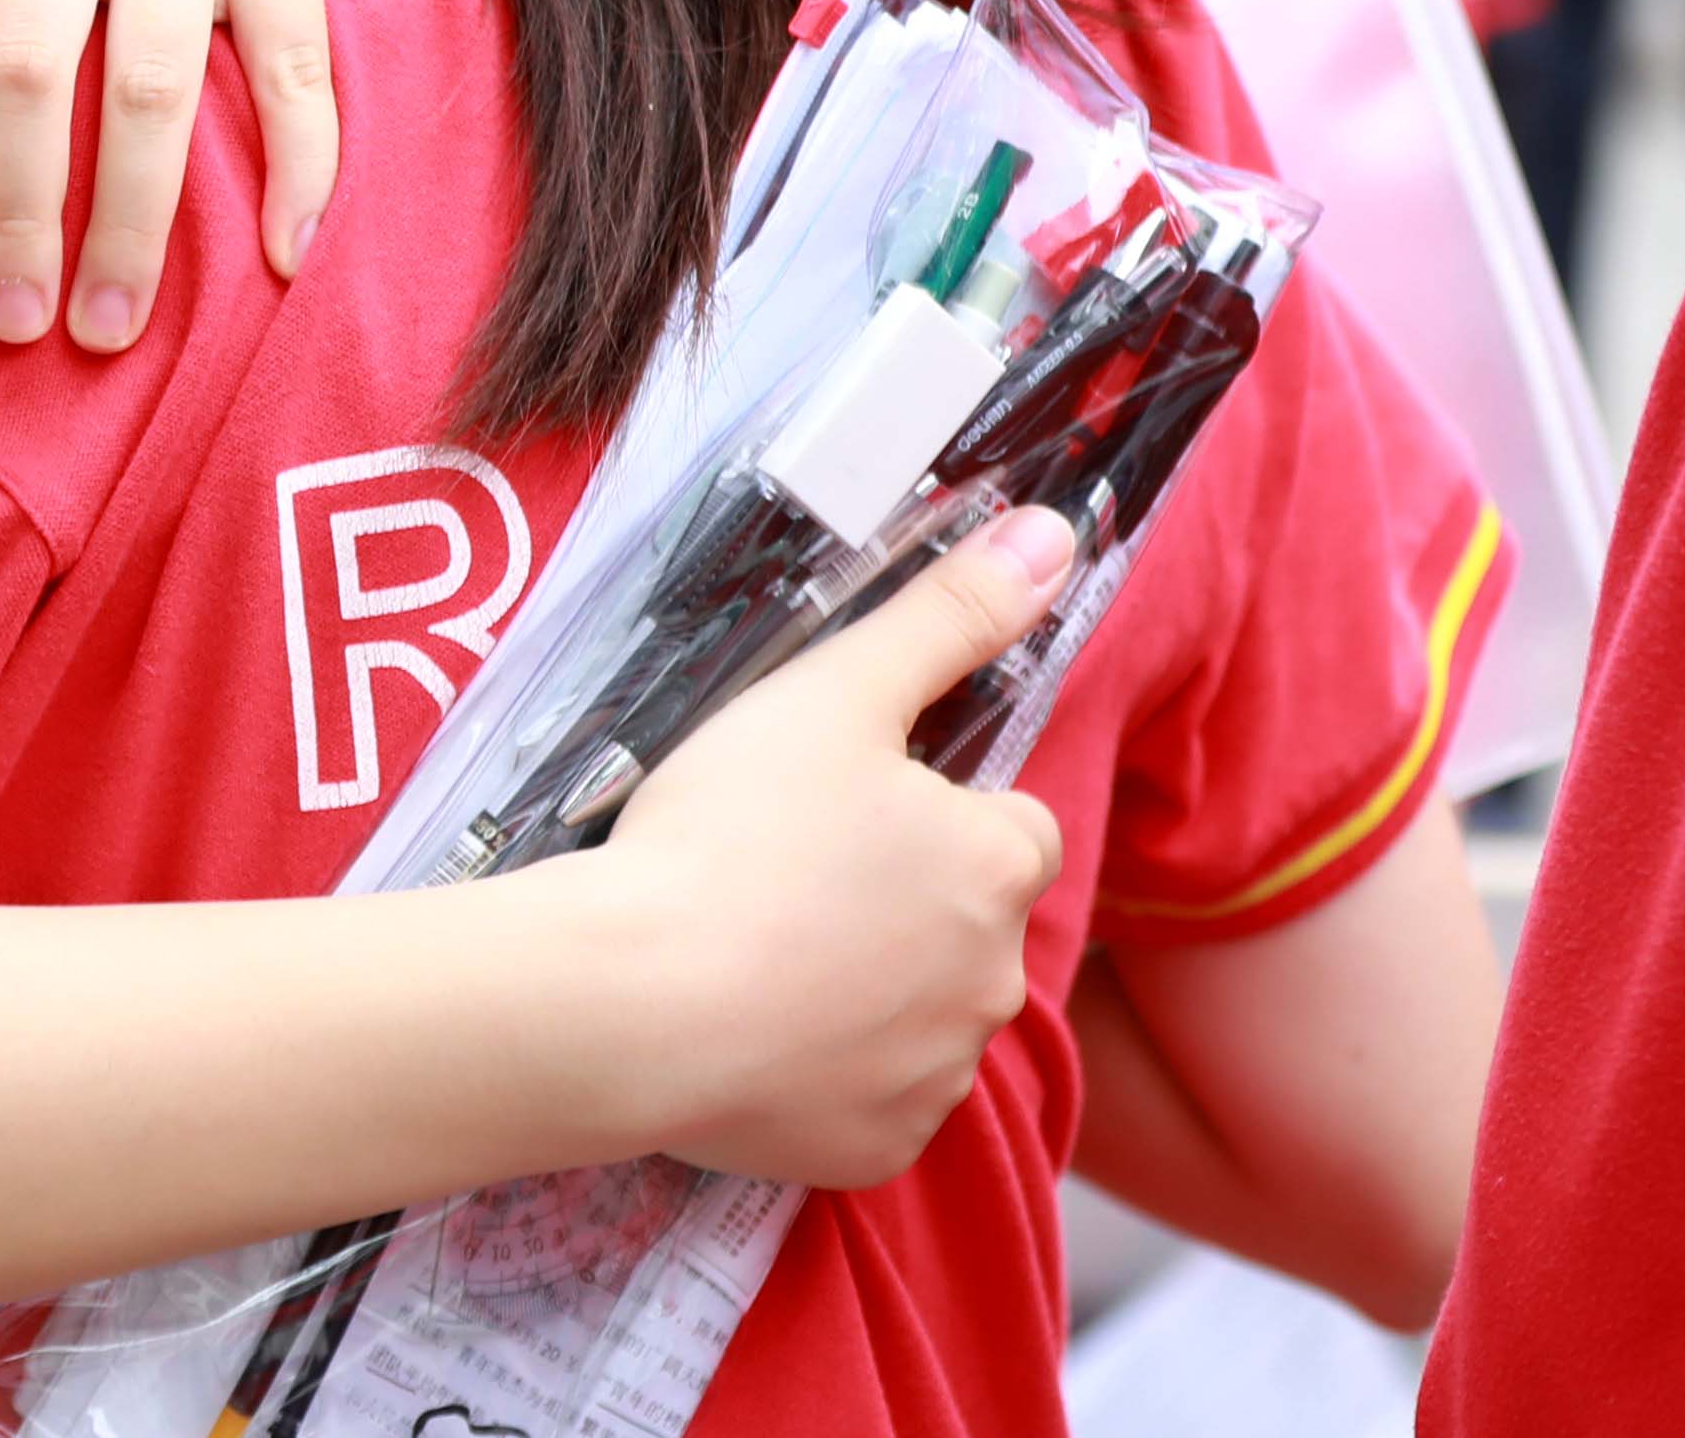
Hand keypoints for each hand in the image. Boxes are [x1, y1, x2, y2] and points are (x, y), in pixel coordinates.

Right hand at [563, 507, 1077, 1193]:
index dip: (940, 813)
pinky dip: (830, 1074)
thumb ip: (949, 615)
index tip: (854, 809)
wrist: (630, 1001)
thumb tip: (1054, 534)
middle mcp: (995, 982)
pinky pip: (874, 1102)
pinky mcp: (874, 1150)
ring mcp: (936, 1077)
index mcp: (997, 868)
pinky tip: (754, 1033)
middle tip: (789, 877)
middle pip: (970, 927)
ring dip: (870, 990)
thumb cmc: (728, 833)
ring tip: (758, 951)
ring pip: (923, 1016)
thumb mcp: (834, 692)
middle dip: (904, 905)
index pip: (1013, 828)